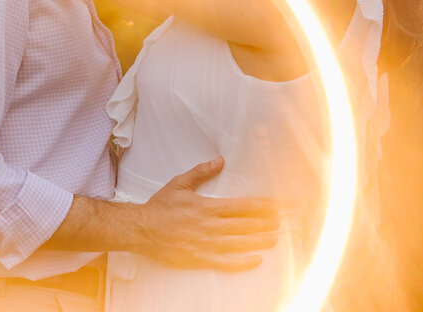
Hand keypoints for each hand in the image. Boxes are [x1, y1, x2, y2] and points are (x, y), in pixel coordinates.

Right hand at [132, 157, 279, 270]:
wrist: (142, 229)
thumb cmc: (160, 207)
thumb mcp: (179, 184)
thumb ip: (201, 172)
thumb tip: (219, 161)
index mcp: (207, 206)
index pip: (241, 206)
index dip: (260, 207)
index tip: (275, 206)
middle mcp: (210, 225)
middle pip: (245, 224)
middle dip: (265, 223)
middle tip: (281, 222)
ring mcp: (207, 244)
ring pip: (240, 242)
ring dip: (259, 240)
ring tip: (274, 238)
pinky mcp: (201, 258)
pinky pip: (226, 262)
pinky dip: (243, 262)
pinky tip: (256, 259)